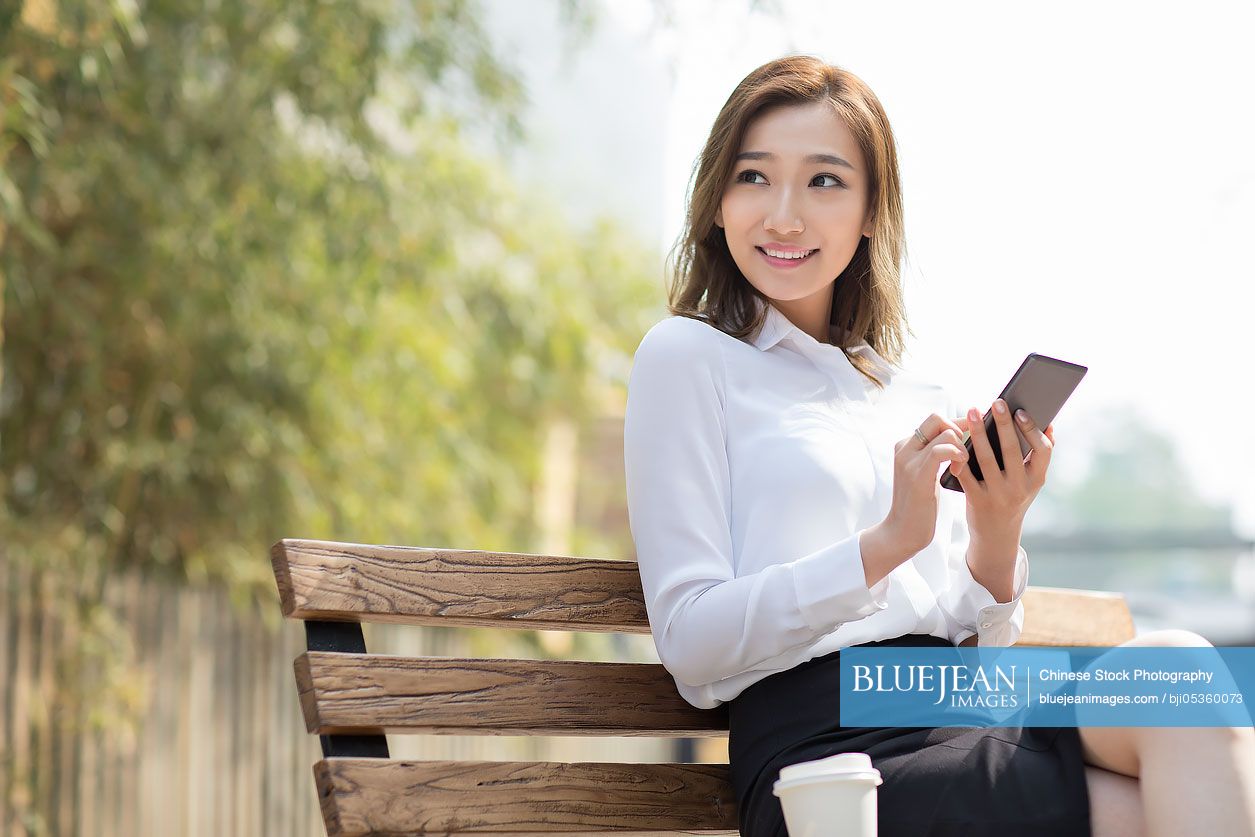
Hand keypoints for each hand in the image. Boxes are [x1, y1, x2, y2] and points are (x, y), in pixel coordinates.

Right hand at [886, 412, 968, 553]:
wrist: (902, 531)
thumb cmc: (919, 504)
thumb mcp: (925, 473)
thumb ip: (935, 455)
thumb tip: (961, 436)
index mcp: (906, 446)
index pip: (935, 420)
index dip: (957, 423)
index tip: (974, 432)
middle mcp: (905, 449)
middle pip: (937, 419)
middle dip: (960, 429)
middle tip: (967, 450)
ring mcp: (909, 461)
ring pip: (944, 433)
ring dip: (962, 446)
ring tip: (963, 463)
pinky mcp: (917, 475)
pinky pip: (940, 451)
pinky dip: (956, 454)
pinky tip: (960, 467)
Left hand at [949, 399, 1054, 539]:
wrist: (996, 534)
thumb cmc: (1013, 496)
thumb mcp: (1031, 481)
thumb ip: (1038, 456)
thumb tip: (1049, 423)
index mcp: (1036, 479)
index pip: (1042, 451)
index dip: (1033, 430)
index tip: (1021, 411)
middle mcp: (1020, 487)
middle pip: (1011, 450)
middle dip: (1003, 424)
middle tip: (996, 402)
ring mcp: (998, 495)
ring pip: (986, 459)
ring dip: (978, 434)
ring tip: (972, 413)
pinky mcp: (977, 501)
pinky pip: (967, 475)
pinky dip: (960, 456)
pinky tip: (955, 440)